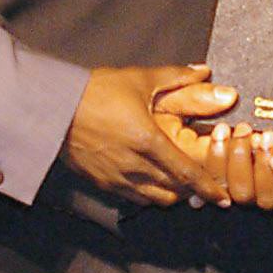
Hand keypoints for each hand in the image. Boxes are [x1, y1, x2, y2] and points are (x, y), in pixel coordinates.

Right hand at [65, 64, 235, 206]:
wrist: (50, 108)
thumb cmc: (94, 91)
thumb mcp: (139, 78)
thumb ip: (176, 77)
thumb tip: (205, 72)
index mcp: (148, 141)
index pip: (187, 173)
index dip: (208, 187)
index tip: (222, 198)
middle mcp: (134, 166)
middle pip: (174, 191)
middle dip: (194, 193)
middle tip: (207, 189)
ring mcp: (116, 178)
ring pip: (154, 199)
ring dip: (172, 195)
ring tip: (183, 188)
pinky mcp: (101, 182)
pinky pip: (133, 197)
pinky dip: (149, 194)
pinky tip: (153, 183)